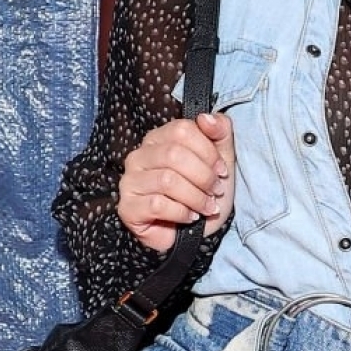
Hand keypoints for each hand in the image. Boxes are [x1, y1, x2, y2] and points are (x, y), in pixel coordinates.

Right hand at [117, 111, 234, 251]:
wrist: (195, 233)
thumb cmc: (204, 193)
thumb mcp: (221, 159)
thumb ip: (220, 132)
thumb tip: (206, 117)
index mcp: (158, 139)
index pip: (182, 130)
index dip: (208, 151)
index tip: (222, 171)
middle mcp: (139, 156)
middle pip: (174, 154)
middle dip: (203, 176)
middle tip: (216, 191)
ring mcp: (130, 181)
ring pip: (167, 180)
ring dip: (196, 197)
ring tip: (207, 207)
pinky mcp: (128, 208)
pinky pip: (158, 205)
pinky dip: (182, 213)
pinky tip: (190, 218)